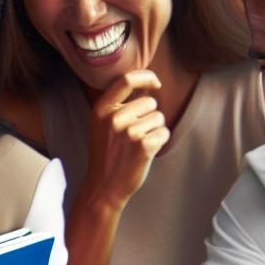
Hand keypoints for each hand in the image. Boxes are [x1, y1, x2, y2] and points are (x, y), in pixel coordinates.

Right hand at [82, 70, 169, 211]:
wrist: (104, 187)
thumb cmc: (106, 154)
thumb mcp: (100, 125)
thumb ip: (117, 104)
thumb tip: (146, 83)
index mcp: (101, 110)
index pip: (127, 80)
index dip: (146, 77)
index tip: (155, 83)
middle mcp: (114, 118)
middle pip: (150, 101)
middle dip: (149, 115)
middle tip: (134, 135)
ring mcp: (129, 132)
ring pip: (159, 117)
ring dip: (154, 130)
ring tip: (136, 145)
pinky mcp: (143, 146)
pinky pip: (164, 133)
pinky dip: (160, 142)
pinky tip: (145, 153)